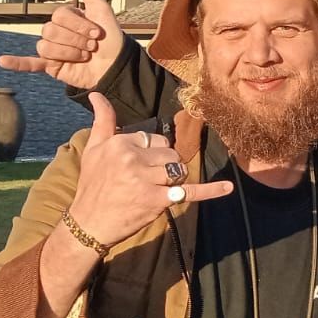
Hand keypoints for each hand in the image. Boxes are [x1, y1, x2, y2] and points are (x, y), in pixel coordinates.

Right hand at [0, 0, 124, 88]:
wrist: (116, 68)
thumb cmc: (111, 40)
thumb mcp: (102, 12)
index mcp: (66, 18)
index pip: (60, 15)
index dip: (79, 25)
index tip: (97, 33)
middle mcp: (57, 32)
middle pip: (50, 30)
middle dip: (75, 40)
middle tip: (92, 47)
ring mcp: (53, 49)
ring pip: (45, 47)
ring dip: (69, 53)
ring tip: (84, 56)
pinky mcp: (51, 66)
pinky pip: (30, 63)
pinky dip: (17, 63)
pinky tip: (3, 61)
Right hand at [65, 93, 232, 249]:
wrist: (89, 223)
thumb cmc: (93, 185)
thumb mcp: (93, 149)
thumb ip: (103, 120)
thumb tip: (98, 94)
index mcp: (120, 143)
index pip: (155, 139)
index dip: (152, 153)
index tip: (138, 166)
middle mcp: (133, 158)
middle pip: (170, 154)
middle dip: (164, 166)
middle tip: (145, 180)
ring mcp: (146, 180)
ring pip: (179, 170)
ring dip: (173, 180)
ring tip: (154, 190)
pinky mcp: (157, 200)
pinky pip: (190, 192)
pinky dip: (211, 190)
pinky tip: (228, 187)